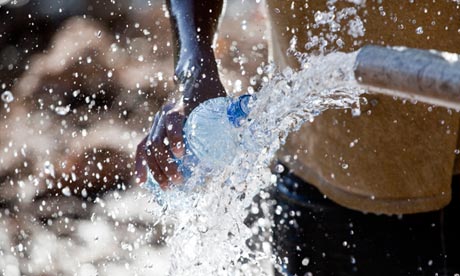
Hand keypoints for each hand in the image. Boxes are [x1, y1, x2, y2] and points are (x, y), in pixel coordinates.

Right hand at [136, 51, 225, 188]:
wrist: (194, 78)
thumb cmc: (210, 93)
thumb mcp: (221, 100)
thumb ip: (234, 113)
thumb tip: (249, 126)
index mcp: (179, 106)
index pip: (172, 121)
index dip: (175, 138)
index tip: (182, 154)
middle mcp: (163, 115)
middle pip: (157, 140)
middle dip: (166, 163)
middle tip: (179, 181)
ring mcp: (156, 124)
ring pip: (148, 148)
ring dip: (155, 169)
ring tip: (166, 188)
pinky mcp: (153, 131)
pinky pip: (142, 148)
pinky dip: (141, 165)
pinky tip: (141, 181)